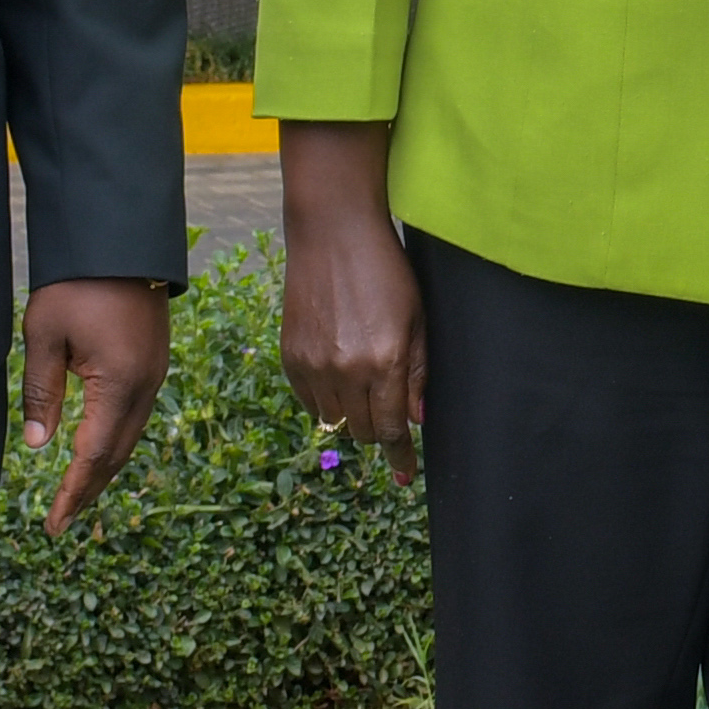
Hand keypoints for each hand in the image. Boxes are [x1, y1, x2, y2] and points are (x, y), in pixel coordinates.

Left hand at [18, 277, 173, 532]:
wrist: (120, 241)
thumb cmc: (75, 284)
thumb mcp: (44, 337)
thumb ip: (40, 393)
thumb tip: (36, 444)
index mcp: (120, 384)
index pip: (94, 454)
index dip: (73, 492)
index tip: (55, 523)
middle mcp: (146, 386)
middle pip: (118, 453)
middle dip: (89, 489)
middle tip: (62, 520)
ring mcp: (155, 374)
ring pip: (130, 436)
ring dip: (103, 467)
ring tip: (76, 492)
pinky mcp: (154, 362)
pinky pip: (136, 415)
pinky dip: (115, 441)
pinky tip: (96, 447)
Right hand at [276, 118, 425, 474]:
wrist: (333, 233)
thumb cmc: (386, 271)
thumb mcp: (417, 318)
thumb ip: (418, 372)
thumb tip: (416, 419)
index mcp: (385, 362)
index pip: (393, 429)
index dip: (400, 456)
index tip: (405, 475)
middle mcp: (346, 371)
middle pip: (363, 431)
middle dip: (380, 430)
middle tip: (389, 412)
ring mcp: (314, 365)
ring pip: (334, 420)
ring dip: (352, 415)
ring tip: (363, 385)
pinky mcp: (290, 356)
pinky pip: (309, 401)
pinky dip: (326, 399)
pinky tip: (339, 374)